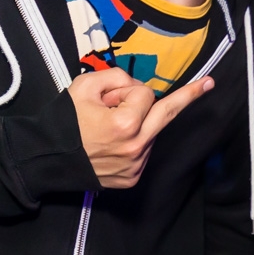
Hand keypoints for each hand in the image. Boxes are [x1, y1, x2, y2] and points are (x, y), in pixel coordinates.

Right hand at [69, 68, 212, 188]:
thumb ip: (116, 77)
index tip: (111, 95)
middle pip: (167, 114)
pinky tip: (111, 144)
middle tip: (210, 83)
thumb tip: (137, 88)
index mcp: (126, 124)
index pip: (144, 94)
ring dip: (139, 123)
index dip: (126, 90)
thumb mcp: (84, 86)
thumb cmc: (63, 121)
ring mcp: (136, 165)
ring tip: (107, 128)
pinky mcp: (132, 178)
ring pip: (151, 132)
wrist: (44, 159)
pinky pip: (143, 150)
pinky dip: (133, 141)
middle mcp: (137, 147)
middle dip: (189, 96)